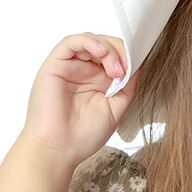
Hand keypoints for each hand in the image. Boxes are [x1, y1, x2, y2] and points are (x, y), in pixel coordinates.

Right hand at [19, 32, 139, 167]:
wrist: (58, 151)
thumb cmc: (83, 136)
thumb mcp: (115, 108)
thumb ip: (126, 85)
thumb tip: (137, 64)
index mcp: (98, 81)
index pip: (115, 56)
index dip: (128, 56)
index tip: (135, 67)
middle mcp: (83, 71)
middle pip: (104, 45)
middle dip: (120, 52)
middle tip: (124, 70)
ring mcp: (69, 67)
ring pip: (90, 40)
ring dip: (108, 48)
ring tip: (115, 69)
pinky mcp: (54, 65)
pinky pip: (70, 42)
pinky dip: (89, 42)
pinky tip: (101, 53)